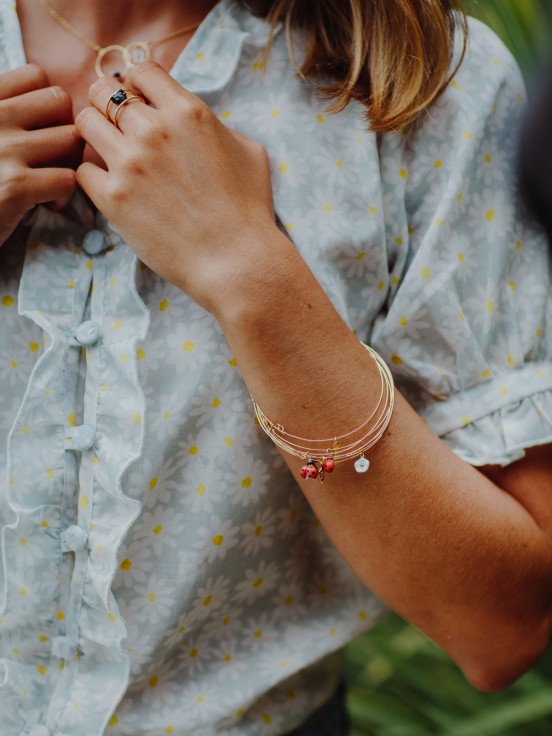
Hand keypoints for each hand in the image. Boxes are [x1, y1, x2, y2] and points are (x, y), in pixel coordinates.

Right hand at [0, 64, 81, 246]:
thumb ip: (8, 112)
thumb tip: (52, 101)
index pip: (37, 76)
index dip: (48, 104)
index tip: (38, 129)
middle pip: (61, 101)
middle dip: (66, 128)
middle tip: (54, 156)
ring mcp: (4, 149)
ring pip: (71, 139)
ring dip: (70, 162)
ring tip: (51, 180)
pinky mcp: (16, 186)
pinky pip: (69, 178)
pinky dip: (65, 195)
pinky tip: (47, 203)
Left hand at [75, 62, 277, 312]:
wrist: (237, 261)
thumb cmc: (249, 211)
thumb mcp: (249, 152)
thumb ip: (216, 126)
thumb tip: (196, 123)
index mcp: (188, 112)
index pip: (142, 71)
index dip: (138, 85)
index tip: (141, 103)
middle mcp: (153, 130)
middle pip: (103, 91)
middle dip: (108, 104)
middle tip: (118, 127)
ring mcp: (129, 163)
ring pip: (85, 123)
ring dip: (95, 136)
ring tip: (110, 157)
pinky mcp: (113, 198)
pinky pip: (83, 172)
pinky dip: (93, 178)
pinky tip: (112, 189)